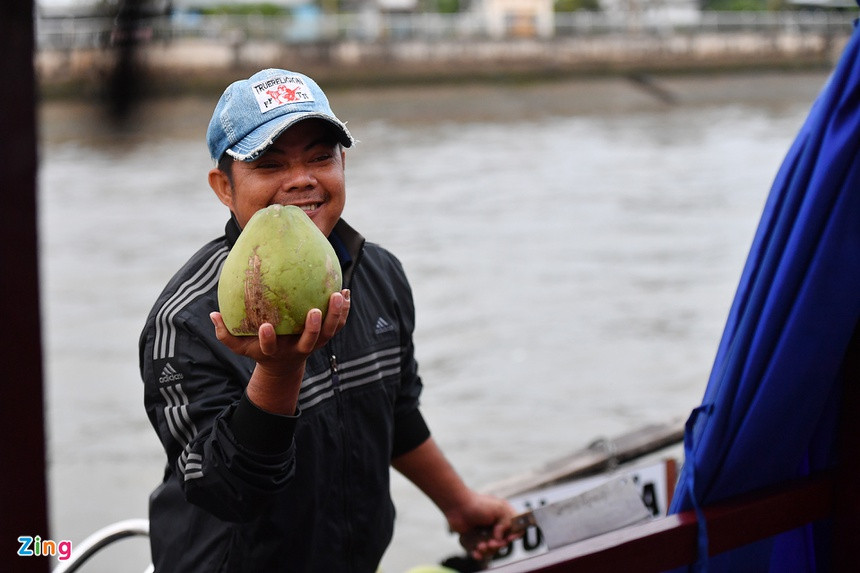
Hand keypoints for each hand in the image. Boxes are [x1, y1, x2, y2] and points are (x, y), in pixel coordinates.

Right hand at [210, 289, 349, 369]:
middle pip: (309, 341)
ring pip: (328, 333)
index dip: (268, 339)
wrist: (283, 367)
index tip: (265, 327)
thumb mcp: (240, 346)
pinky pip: (338, 325)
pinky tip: (345, 292)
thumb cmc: (258, 350)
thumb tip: (213, 314)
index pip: (270, 347)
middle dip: (312, 328)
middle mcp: (297, 349)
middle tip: (314, 310)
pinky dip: (343, 311)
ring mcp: (313, 344)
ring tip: (337, 295)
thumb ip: (225, 333)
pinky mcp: (324, 338)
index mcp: (275, 352)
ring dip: (335, 316)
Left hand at [448, 491, 519, 561]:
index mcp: (504, 517)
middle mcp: (496, 526)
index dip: (515, 534)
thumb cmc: (478, 504)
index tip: (510, 537)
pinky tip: (476, 552)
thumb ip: (507, 522)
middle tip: (491, 543)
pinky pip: (479, 552)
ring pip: (492, 549)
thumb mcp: (499, 509)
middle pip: (504, 542)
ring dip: (488, 550)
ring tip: (480, 546)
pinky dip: (478, 554)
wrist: (457, 506)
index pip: (516, 529)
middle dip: (499, 545)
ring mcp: (485, 534)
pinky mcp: (475, 540)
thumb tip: (500, 537)